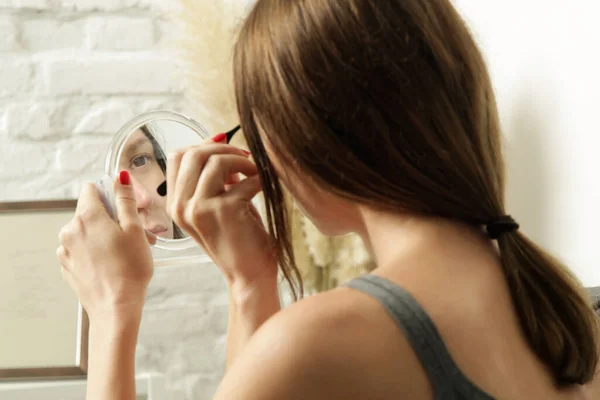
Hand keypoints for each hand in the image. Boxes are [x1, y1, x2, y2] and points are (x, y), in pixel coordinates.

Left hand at [57, 172, 154, 320]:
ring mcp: (66, 251)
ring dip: (106, 235)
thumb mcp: (135, 229)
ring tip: (127, 252)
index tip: (127, 207)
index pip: (92, 189)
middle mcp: (70, 230)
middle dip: (113, 218)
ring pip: (87, 232)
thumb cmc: (130, 269)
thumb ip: (126, 200)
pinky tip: (113, 263)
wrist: (116, 308)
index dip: (111, 194)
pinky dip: (96, 251)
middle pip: (91, 212)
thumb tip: (120, 177)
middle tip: (136, 234)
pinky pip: (82, 250)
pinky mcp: (68, 267)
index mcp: (86, 217)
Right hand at [166, 138, 277, 294]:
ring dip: (243, 161)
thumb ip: (214, 178)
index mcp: (175, 204)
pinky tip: (266, 186)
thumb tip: (220, 142)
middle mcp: (180, 206)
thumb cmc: (239, 239)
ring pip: (216, 161)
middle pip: (194, 153)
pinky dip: (259, 178)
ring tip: (257, 172)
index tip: (227, 145)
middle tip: (247, 157)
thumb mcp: (218, 205)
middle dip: (224, 149)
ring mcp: (198, 209)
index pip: (178, 156)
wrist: (249, 277)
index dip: (204, 144)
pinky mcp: (222, 210)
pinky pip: (243, 179)